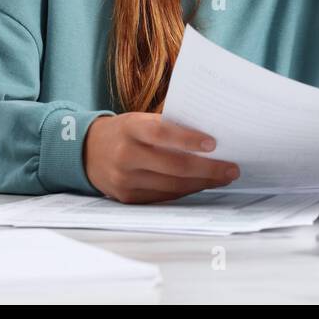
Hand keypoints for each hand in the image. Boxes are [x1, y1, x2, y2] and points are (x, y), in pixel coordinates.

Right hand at [83, 113, 239, 203]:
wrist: (87, 151)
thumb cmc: (126, 131)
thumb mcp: (140, 120)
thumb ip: (168, 127)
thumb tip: (210, 140)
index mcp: (131, 128)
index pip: (162, 133)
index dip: (188, 139)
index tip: (214, 144)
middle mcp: (126, 155)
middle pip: (173, 166)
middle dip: (208, 169)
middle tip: (231, 169)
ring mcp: (125, 180)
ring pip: (172, 186)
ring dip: (202, 183)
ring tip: (223, 177)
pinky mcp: (127, 198)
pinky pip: (163, 196)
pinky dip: (185, 191)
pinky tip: (201, 185)